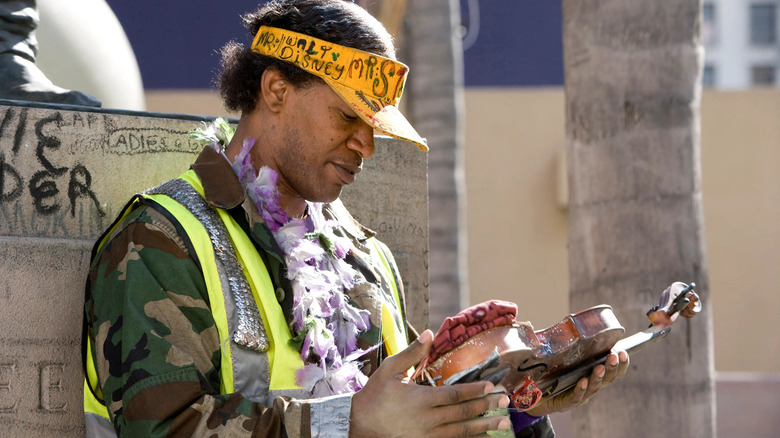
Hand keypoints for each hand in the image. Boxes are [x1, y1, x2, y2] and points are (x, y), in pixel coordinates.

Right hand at [350, 330, 512, 437]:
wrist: (359, 425)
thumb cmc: (375, 396)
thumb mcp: (389, 370)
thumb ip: (411, 353)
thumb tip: (429, 333)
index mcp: (420, 399)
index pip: (454, 395)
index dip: (474, 391)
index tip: (491, 386)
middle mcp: (427, 419)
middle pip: (463, 413)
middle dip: (486, 407)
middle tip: (505, 401)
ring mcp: (427, 436)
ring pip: (461, 432)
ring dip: (484, 426)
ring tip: (503, 422)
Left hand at [525, 350, 628, 416]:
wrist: (539, 396)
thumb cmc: (555, 374)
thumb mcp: (565, 356)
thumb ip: (568, 342)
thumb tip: (567, 322)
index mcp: (594, 373)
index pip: (614, 370)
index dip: (621, 363)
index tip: (623, 352)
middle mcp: (591, 385)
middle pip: (607, 378)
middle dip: (612, 367)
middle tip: (614, 356)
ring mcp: (581, 395)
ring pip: (594, 387)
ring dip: (598, 377)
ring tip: (600, 367)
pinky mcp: (568, 402)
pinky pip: (576, 397)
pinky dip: (581, 389)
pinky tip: (583, 382)